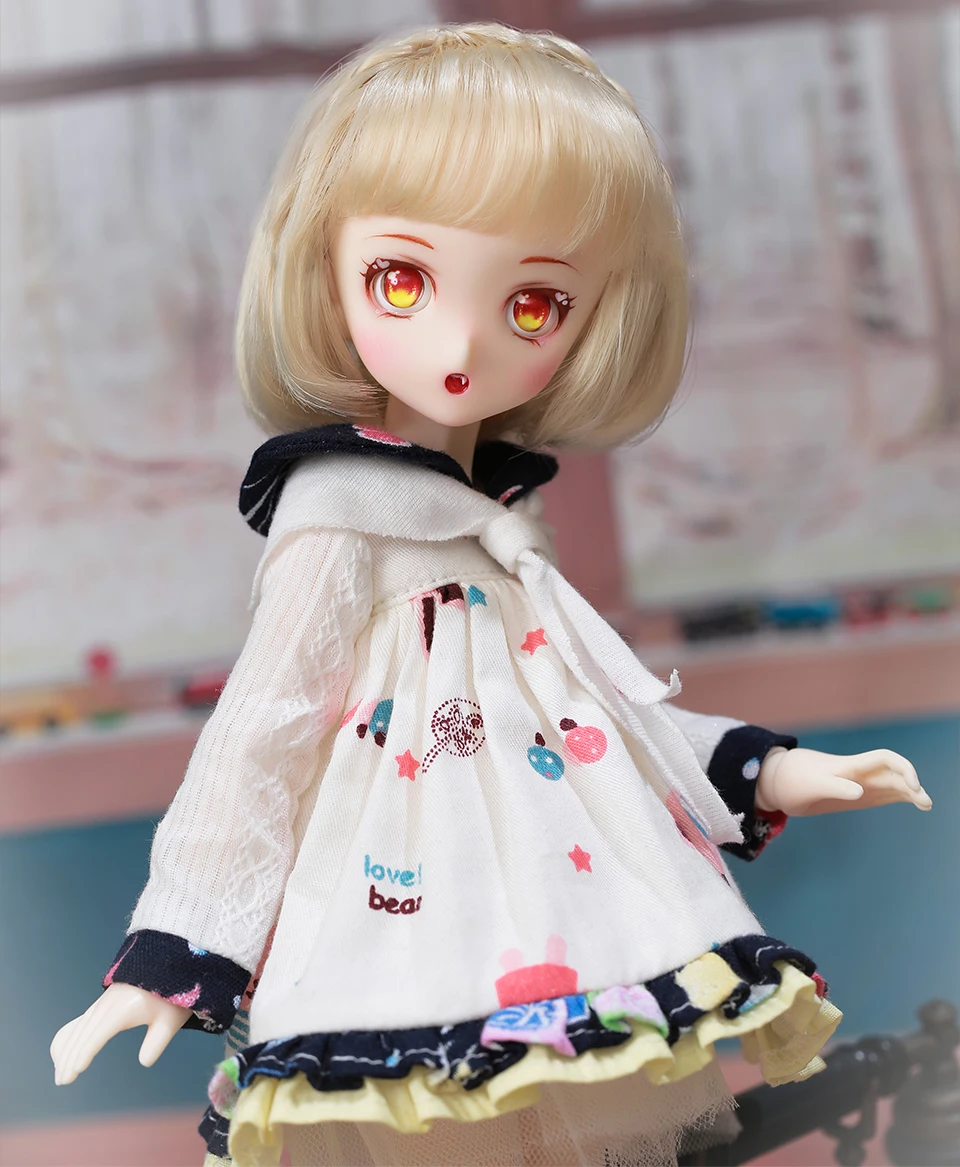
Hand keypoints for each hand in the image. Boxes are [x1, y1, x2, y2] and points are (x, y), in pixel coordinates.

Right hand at [50, 983, 190, 1084]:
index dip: (86, 1051)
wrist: (167, 966)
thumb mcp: (170, 1020)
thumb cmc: (171, 996)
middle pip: (84, 1032)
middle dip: (71, 1056)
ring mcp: (103, 1002)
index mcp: (125, 1006)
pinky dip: (68, 1036)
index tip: (75, 1070)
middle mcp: (109, 1003)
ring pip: (79, 1027)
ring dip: (66, 1050)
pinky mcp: (102, 1003)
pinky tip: (60, 1052)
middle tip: (63, 1081)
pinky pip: (80, 1021)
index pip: (100, 1031)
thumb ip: (157, 1042)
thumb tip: (144, 1062)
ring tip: (60, 1074)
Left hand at [755, 747, 932, 816]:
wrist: (778, 781)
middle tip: (926, 804)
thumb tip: (858, 791)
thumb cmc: (793, 781)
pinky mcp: (853, 796)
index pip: (884, 759)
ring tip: (926, 805)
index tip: (911, 787)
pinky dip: (898, 797)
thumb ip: (834, 787)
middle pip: (893, 773)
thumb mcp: (810, 785)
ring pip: (890, 784)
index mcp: (849, 767)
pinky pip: (880, 794)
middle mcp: (858, 774)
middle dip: (911, 785)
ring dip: (909, 792)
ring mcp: (857, 784)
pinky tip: (911, 802)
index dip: (902, 769)